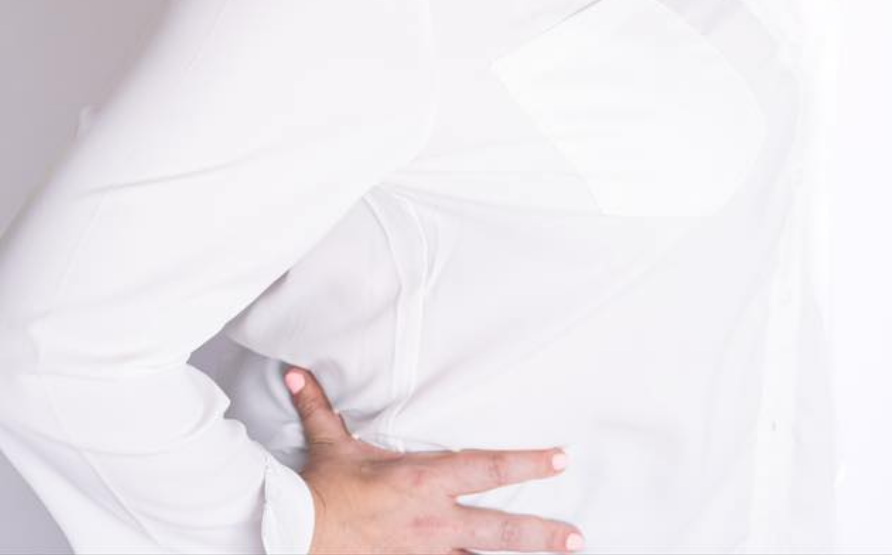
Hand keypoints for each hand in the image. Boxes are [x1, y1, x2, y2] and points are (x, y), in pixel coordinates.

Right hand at [283, 364, 583, 555]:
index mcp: (423, 480)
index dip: (528, 463)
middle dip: (542, 535)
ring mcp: (426, 553)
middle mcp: (434, 520)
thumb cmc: (320, 489)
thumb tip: (298, 371)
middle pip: (500, 530)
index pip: (487, 467)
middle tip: (577, 538)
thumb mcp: (328, 444)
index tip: (561, 459)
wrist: (296, 535)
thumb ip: (320, 405)